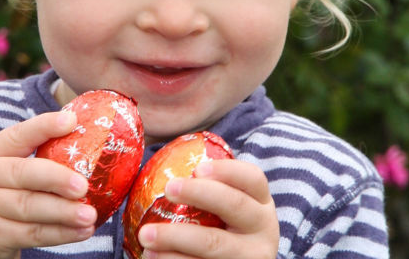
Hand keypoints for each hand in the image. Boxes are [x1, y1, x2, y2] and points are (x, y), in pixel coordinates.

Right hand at [0, 112, 97, 258]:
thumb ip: (30, 160)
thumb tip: (84, 144)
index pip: (15, 136)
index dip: (43, 127)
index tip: (71, 121)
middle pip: (21, 174)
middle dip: (56, 178)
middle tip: (83, 185)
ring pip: (28, 207)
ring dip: (64, 212)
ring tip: (90, 214)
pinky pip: (30, 234)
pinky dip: (60, 234)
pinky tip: (81, 231)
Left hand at [137, 159, 278, 258]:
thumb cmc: (223, 230)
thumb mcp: (229, 209)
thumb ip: (207, 187)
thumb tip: (158, 160)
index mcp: (261, 203)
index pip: (252, 178)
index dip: (226, 170)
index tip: (197, 168)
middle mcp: (263, 229)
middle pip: (235, 205)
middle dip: (199, 194)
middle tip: (168, 188)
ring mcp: (251, 257)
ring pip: (213, 245)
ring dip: (175, 237)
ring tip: (145, 235)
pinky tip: (152, 256)